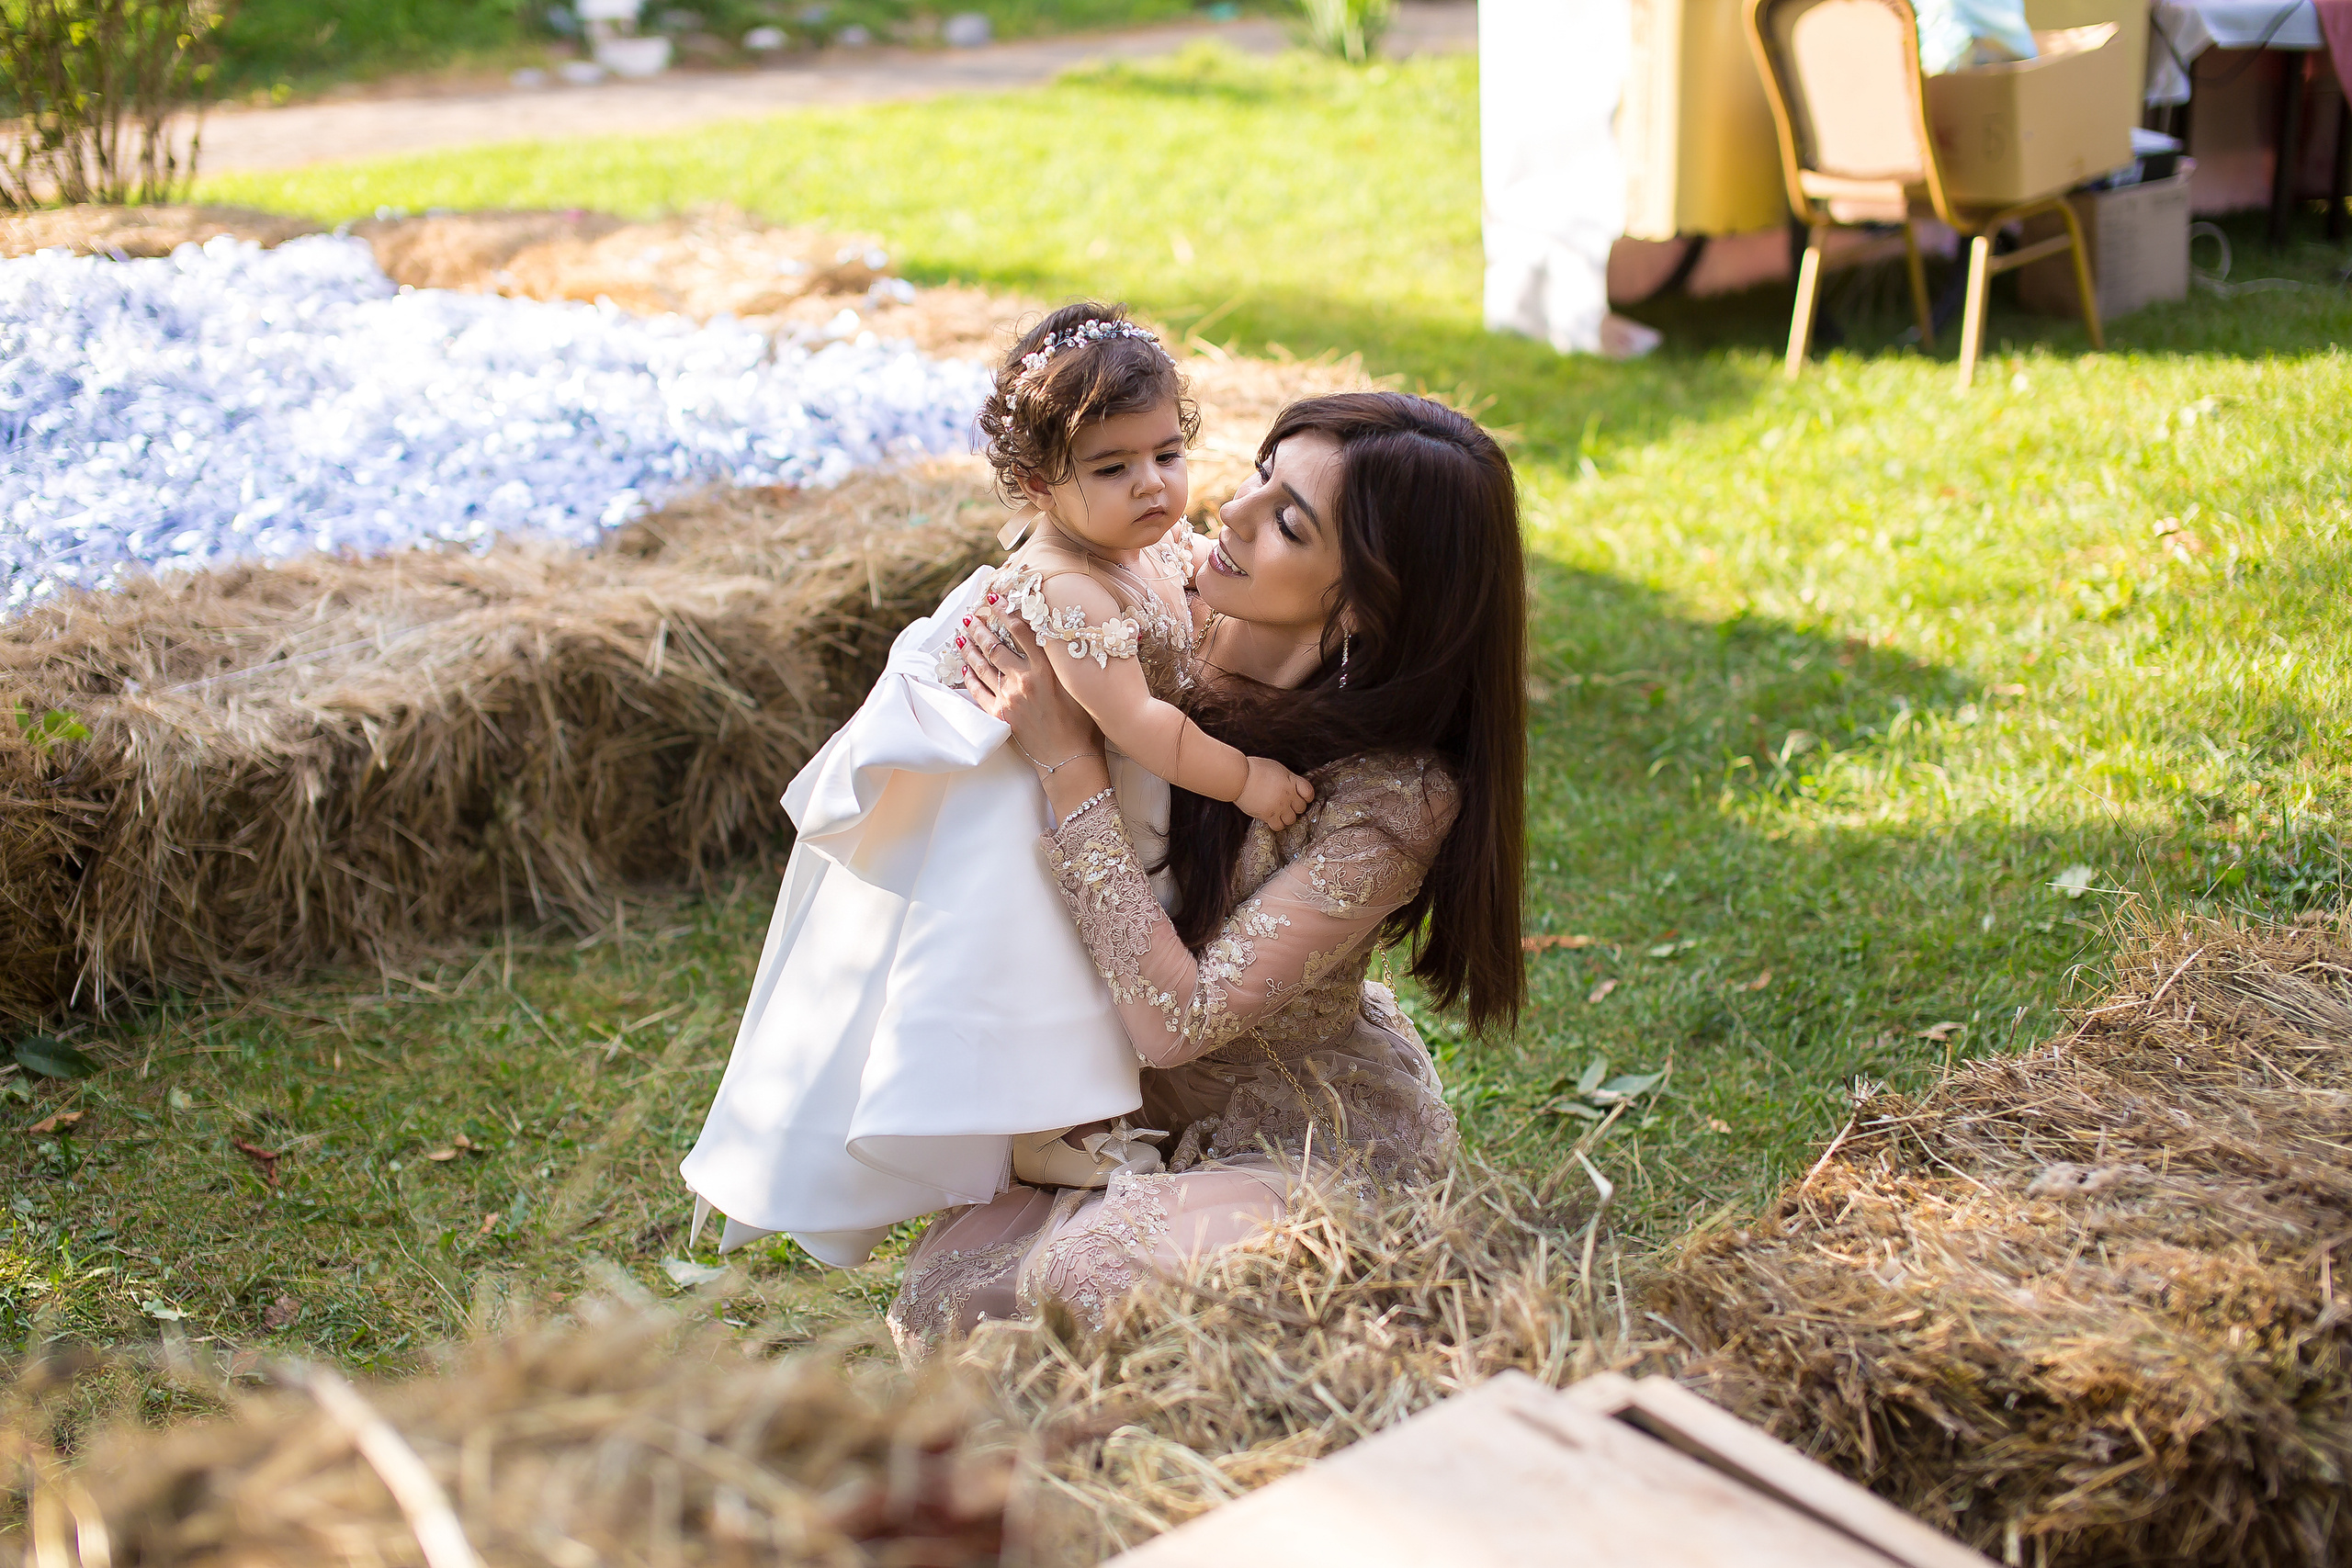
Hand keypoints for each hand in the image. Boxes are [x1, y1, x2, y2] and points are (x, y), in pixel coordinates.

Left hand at [960, 608, 1101, 769]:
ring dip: (970, 649)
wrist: (1070, 759)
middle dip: (981, 629)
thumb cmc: (1083, 723)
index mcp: (1046, 669)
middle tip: (972, 616)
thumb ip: (1067, 660)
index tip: (996, 600)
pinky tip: (965, 667)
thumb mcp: (1080, 685)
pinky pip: (977, 692)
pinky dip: (969, 677)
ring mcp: (1008, 698)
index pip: (1021, 631)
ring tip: (962, 636)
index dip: (1006, 612)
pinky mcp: (999, 716)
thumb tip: (1062, 634)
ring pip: (982, 667)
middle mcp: (1024, 680)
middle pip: (995, 647)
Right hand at [1235, 755, 1313, 829]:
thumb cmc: (1255, 769)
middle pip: (1301, 808)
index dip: (1307, 796)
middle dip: (1296, 807)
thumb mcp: (1277, 768)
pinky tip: (1272, 818)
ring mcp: (1279, 806)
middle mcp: (1288, 795)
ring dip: (1287, 817)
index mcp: (1291, 781)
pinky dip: (1277, 824)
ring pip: (1292, 819)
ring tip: (1280, 812)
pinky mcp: (1268, 815)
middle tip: (1288, 804)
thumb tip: (1292, 784)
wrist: (1240, 778)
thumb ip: (1288, 778)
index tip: (1302, 797)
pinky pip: (1279, 826)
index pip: (1309, 792)